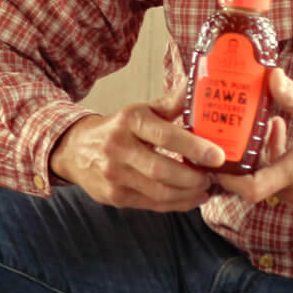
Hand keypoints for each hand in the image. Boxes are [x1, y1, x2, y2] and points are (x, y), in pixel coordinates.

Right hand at [50, 76, 224, 210]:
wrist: (74, 150)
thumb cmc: (117, 128)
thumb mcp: (141, 111)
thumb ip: (171, 104)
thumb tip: (197, 87)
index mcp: (129, 121)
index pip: (165, 136)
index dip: (194, 147)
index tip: (218, 156)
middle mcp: (118, 148)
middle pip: (162, 170)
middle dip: (194, 177)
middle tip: (213, 174)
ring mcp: (114, 176)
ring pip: (159, 192)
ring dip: (188, 193)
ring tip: (206, 186)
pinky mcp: (115, 197)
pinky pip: (152, 205)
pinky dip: (177, 204)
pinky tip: (193, 198)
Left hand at [228, 69, 292, 208]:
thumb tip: (272, 77)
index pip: (251, 188)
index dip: (228, 178)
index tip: (217, 159)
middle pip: (254, 178)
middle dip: (247, 153)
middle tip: (243, 127)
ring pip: (267, 177)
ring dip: (264, 152)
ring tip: (272, 122)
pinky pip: (280, 179)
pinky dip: (276, 158)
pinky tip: (284, 131)